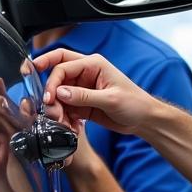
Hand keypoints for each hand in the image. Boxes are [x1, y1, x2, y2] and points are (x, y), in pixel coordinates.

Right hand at [35, 49, 154, 134]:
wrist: (143, 120)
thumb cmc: (135, 103)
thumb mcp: (110, 99)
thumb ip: (84, 96)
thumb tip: (60, 92)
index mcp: (94, 64)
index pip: (63, 66)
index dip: (52, 82)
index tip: (49, 98)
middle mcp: (85, 74)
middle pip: (56, 73)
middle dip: (48, 89)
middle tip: (48, 106)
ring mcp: (82, 89)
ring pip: (58, 93)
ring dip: (56, 108)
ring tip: (62, 122)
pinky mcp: (81, 104)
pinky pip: (64, 108)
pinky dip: (63, 118)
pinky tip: (70, 127)